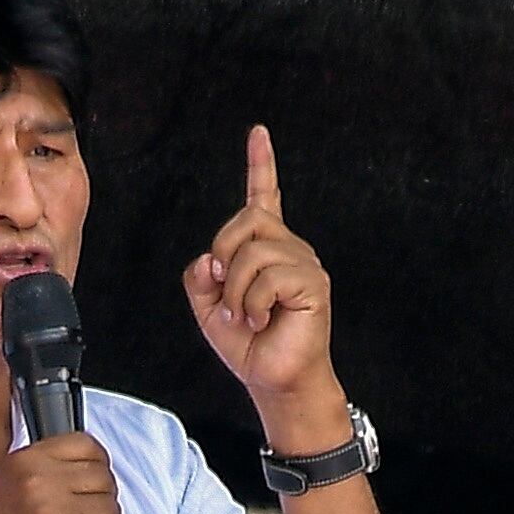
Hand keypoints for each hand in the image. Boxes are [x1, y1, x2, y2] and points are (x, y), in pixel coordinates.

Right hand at [0, 432, 120, 513]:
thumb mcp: (4, 485)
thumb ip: (42, 472)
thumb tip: (85, 470)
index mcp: (24, 462)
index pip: (85, 446)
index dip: (99, 466)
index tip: (98, 482)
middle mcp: (38, 483)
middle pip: (103, 479)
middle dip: (104, 501)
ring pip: (110, 512)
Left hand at [182, 125, 349, 451]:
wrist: (273, 379)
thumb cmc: (248, 344)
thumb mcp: (208, 307)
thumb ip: (199, 276)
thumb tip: (209, 259)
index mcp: (265, 248)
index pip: (263, 197)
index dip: (260, 164)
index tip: (258, 134)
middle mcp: (289, 248)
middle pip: (244, 221)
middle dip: (224, 259)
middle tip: (228, 297)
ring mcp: (304, 263)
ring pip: (252, 252)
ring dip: (237, 291)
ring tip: (248, 315)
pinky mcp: (313, 283)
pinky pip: (269, 276)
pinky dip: (253, 302)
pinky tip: (263, 319)